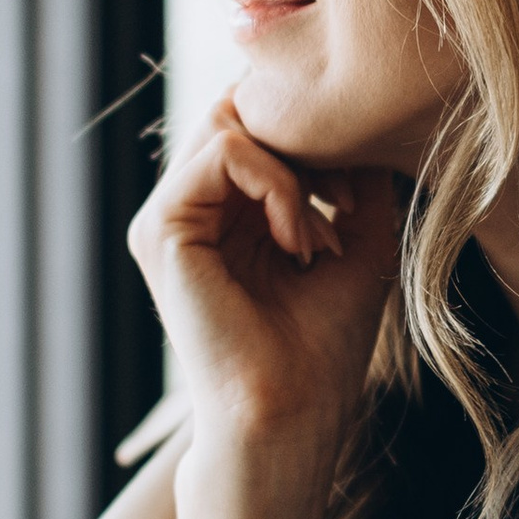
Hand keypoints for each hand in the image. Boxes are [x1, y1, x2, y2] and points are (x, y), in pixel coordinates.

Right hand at [129, 95, 399, 472]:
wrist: (293, 410)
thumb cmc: (324, 344)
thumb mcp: (357, 238)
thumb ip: (352, 174)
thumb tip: (358, 118)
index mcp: (226, 211)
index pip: (258, 120)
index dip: (313, 136)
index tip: (355, 193)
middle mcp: (191, 209)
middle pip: (241, 108)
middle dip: (304, 141)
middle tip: (342, 202)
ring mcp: (169, 216)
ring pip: (231, 119)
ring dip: (294, 165)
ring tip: (318, 232)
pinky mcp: (160, 227)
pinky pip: (223, 151)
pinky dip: (276, 183)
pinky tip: (296, 239)